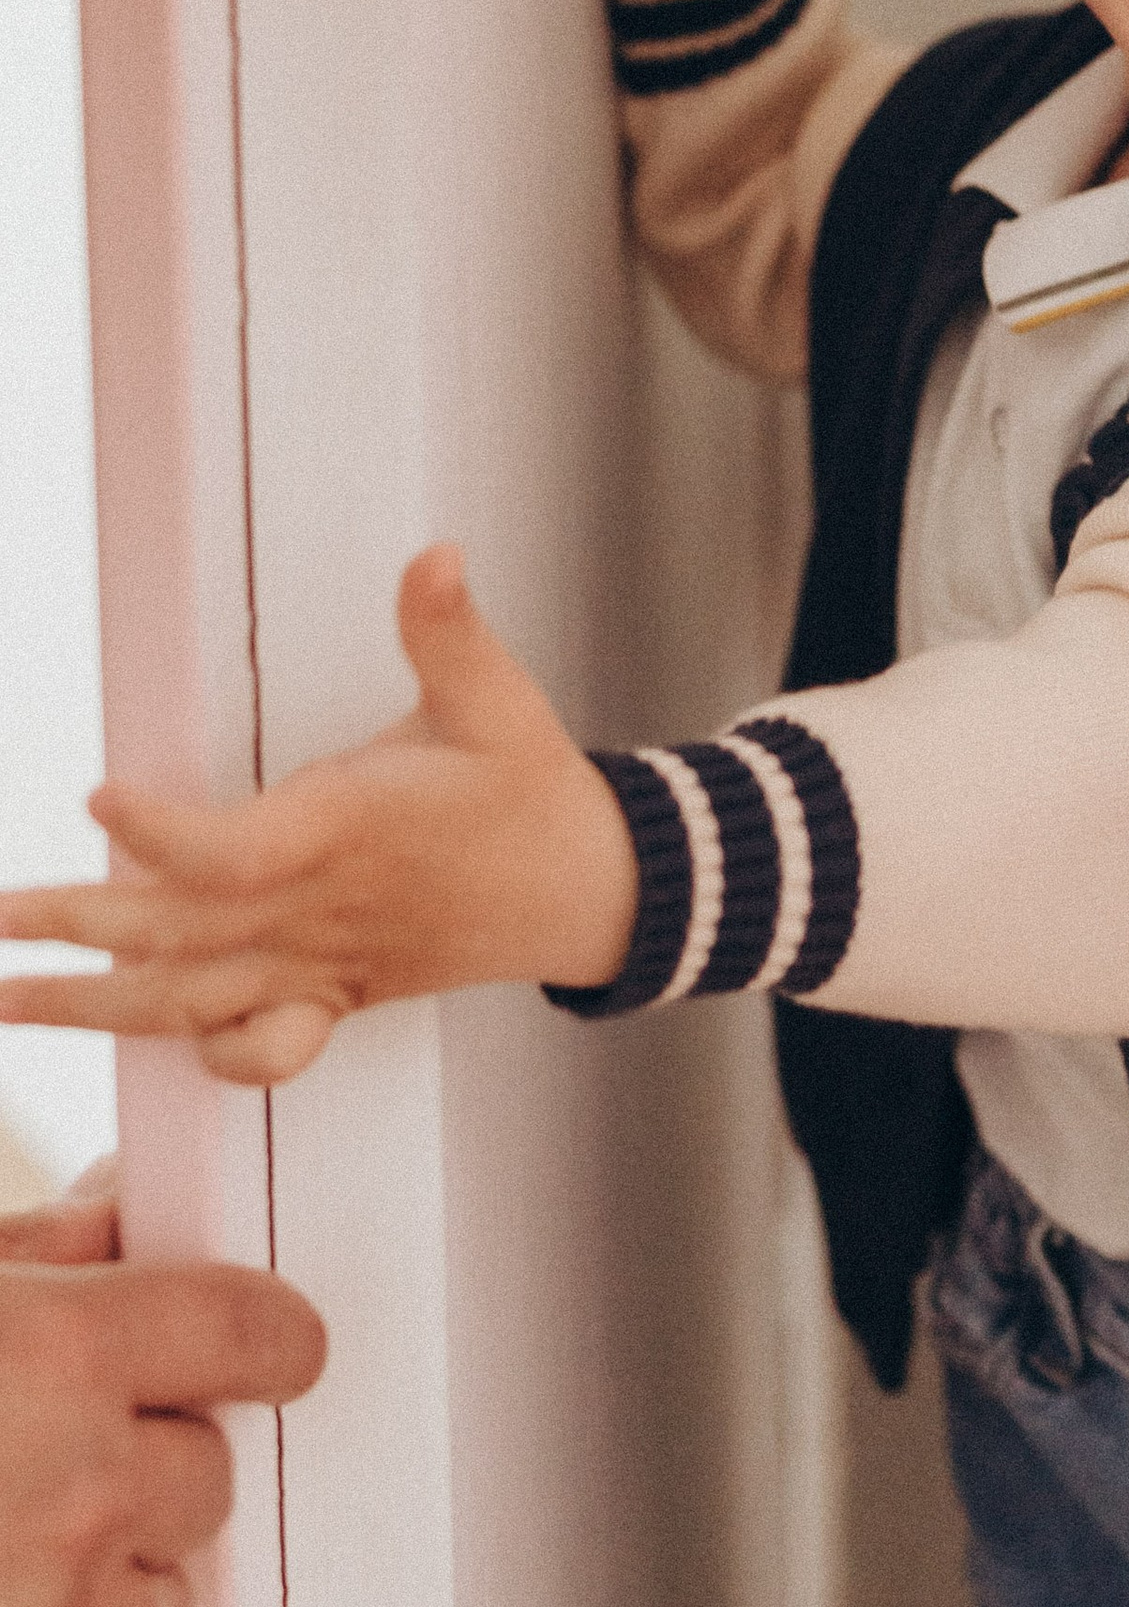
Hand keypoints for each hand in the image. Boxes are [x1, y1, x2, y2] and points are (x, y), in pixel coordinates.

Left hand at [0, 549, 638, 1086]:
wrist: (591, 894)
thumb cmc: (534, 794)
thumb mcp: (499, 699)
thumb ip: (449, 629)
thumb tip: (437, 556)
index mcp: (353, 831)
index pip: (240, 853)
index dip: (163, 833)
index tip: (97, 794)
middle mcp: (323, 909)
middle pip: (179, 935)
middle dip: (73, 928)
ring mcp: (323, 962)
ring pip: (191, 1002)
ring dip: (91, 1004)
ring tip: (4, 998)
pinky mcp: (335, 994)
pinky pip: (256, 1045)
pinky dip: (196, 1051)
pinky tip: (132, 1033)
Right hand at [0, 1212, 324, 1606]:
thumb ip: (46, 1253)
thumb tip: (131, 1215)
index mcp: (58, 1360)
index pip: (256, 1334)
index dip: (259, 1340)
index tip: (262, 1349)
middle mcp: (76, 1496)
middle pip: (207, 1479)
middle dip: (148, 1468)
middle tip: (45, 1457)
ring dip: (98, 1591)